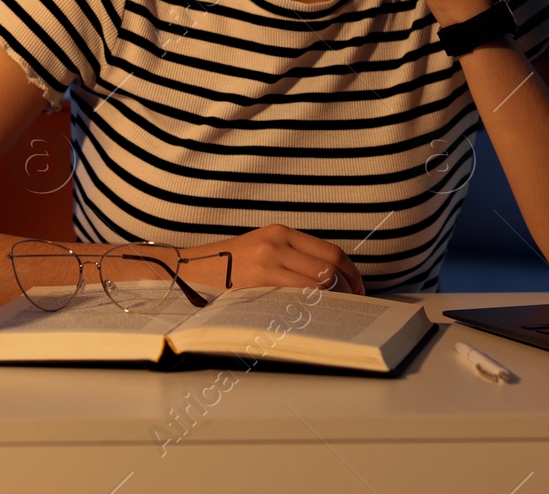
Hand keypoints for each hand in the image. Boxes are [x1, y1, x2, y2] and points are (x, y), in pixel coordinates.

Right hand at [179, 224, 365, 294]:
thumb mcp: (262, 247)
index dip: (351, 272)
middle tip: (354, 303)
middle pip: (329, 267)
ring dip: (334, 300)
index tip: (358, 286)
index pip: (331, 251)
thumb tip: (330, 278)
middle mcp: (276, 243)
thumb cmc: (229, 264)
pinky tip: (315, 316)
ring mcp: (267, 263)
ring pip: (317, 283)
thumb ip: (292, 255)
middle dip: (348, 289)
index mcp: (281, 232)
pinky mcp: (257, 283)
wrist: (191, 269)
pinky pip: (296, 297)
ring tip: (338, 311)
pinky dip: (312, 307)